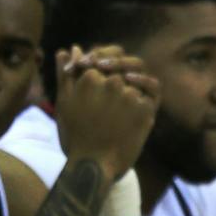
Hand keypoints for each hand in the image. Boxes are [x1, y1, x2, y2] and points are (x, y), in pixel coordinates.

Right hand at [54, 46, 159, 182]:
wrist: (93, 166)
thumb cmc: (75, 135)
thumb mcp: (64, 103)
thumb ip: (67, 74)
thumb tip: (69, 49)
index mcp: (90, 78)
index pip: (103, 56)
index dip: (104, 63)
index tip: (100, 75)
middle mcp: (113, 82)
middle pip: (121, 65)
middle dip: (117, 74)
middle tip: (110, 96)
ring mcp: (131, 95)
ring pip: (136, 78)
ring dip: (130, 86)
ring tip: (117, 106)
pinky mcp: (146, 108)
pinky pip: (150, 93)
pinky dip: (142, 97)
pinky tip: (131, 111)